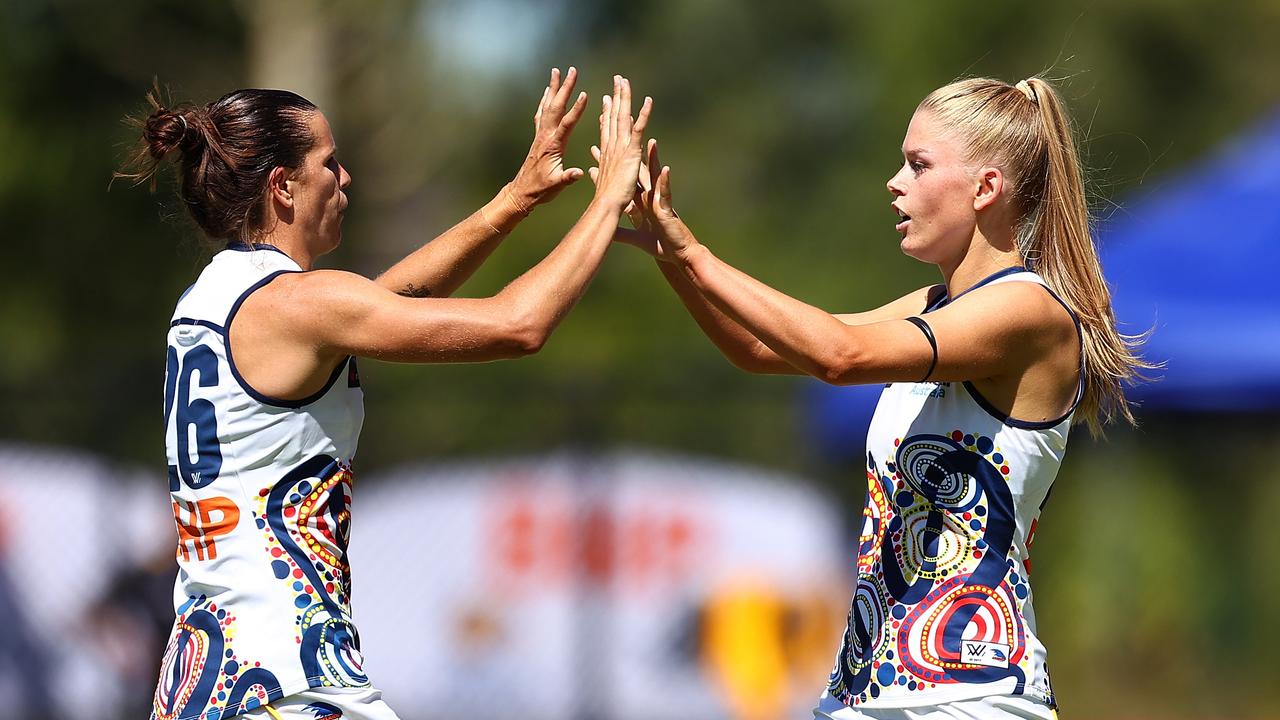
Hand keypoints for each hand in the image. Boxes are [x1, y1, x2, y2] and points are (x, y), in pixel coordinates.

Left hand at [508, 67, 589, 210]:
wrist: (521, 192)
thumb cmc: (540, 190)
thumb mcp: (556, 186)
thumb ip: (567, 177)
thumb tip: (579, 173)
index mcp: (553, 145)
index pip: (567, 123)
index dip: (577, 109)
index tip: (585, 94)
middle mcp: (545, 136)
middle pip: (556, 107)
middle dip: (565, 88)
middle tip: (572, 70)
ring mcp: (540, 135)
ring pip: (548, 106)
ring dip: (553, 88)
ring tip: (557, 71)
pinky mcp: (538, 137)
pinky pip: (541, 113)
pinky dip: (545, 100)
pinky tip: (548, 92)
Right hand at [589, 75, 652, 211]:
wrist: (607, 204)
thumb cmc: (604, 199)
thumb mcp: (600, 181)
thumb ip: (596, 173)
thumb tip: (590, 171)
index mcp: (606, 152)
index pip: (607, 128)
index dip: (607, 112)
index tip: (606, 98)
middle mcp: (612, 145)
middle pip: (613, 116)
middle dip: (615, 97)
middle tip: (617, 80)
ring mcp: (621, 146)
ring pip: (623, 116)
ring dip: (624, 97)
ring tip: (624, 80)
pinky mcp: (631, 150)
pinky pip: (638, 127)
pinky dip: (644, 113)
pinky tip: (648, 100)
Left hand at [591, 136, 695, 261]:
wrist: (678, 255)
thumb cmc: (660, 245)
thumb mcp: (635, 238)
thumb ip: (621, 233)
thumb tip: (607, 232)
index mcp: (641, 202)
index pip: (624, 181)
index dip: (611, 168)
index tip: (598, 152)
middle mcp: (650, 198)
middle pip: (638, 172)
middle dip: (630, 155)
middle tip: (623, 137)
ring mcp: (660, 202)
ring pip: (656, 177)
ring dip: (654, 160)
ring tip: (651, 141)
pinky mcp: (668, 209)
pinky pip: (667, 193)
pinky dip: (666, 182)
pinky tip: (666, 169)